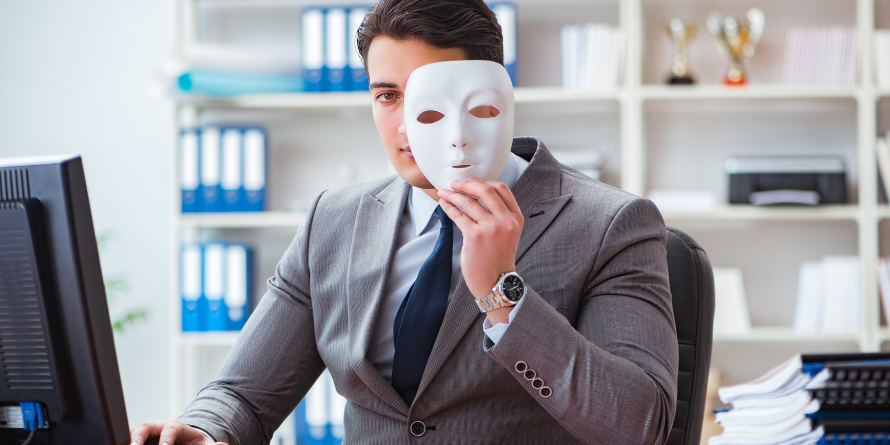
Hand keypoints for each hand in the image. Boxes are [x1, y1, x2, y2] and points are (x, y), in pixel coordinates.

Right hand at [130, 420, 226, 444]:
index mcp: (177, 427)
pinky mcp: (139, 440)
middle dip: (139, 437)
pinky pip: (129, 439)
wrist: (185, 441)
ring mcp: (147, 433)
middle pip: (146, 427)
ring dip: (128, 439)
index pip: (171, 429)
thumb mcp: (204, 444)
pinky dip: (124, 441)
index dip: (166, 438)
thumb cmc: (194, 443)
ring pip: (134, 432)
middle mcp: (159, 427)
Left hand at [438, 178, 523, 313]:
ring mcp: (491, 228)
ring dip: (453, 195)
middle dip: (466, 184)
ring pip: (468, 202)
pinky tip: (444, 204)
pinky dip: (449, 207)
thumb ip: (500, 214)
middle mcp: (505, 221)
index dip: (483, 181)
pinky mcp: (475, 236)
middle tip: (455, 184)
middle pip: (485, 190)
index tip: (471, 181)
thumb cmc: (498, 258)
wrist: (495, 281)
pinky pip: (459, 215)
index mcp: (515, 218)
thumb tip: (477, 194)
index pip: (501, 188)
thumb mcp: (508, 233)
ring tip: (444, 193)